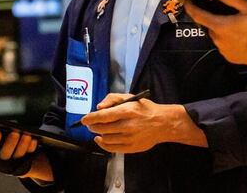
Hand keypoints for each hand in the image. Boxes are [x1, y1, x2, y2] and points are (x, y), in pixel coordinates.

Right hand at [0, 127, 50, 180]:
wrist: (10, 158)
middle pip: (4, 154)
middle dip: (10, 143)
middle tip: (15, 132)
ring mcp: (12, 164)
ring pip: (18, 155)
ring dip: (22, 144)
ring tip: (27, 134)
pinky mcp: (24, 164)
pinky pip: (29, 156)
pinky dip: (31, 148)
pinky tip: (34, 139)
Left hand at [79, 93, 205, 152]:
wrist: (162, 124)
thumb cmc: (145, 109)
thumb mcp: (131, 97)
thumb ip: (113, 98)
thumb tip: (99, 107)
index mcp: (128, 111)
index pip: (103, 116)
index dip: (91, 118)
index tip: (84, 119)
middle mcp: (128, 125)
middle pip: (102, 128)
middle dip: (93, 126)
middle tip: (90, 124)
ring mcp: (130, 138)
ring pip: (105, 138)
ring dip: (98, 134)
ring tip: (97, 130)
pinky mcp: (131, 148)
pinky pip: (111, 148)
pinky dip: (103, 144)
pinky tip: (101, 139)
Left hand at [186, 0, 246, 66]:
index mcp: (220, 26)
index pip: (198, 16)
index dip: (191, 7)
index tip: (187, 1)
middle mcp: (218, 40)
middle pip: (209, 26)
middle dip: (213, 19)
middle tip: (225, 13)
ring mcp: (224, 51)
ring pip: (216, 37)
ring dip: (220, 30)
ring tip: (236, 25)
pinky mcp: (231, 58)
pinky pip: (223, 46)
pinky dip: (226, 40)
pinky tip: (240, 37)